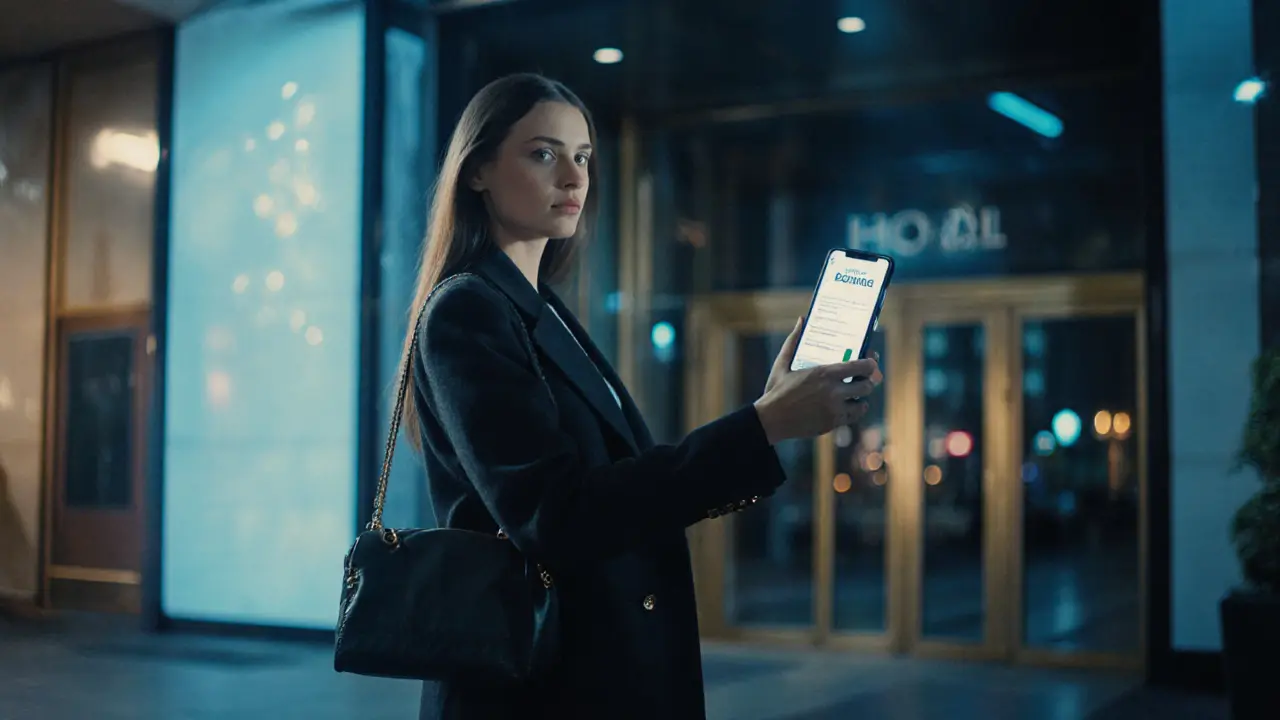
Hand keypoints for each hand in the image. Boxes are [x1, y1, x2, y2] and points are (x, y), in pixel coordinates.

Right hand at [753, 316, 883, 444]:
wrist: (770, 420)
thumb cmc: (776, 391)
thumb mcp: (782, 364)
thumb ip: (793, 341)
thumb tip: (801, 320)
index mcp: (824, 373)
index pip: (861, 367)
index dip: (871, 363)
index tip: (871, 362)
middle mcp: (833, 392)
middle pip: (866, 385)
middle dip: (868, 381)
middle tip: (864, 379)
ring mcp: (834, 410)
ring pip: (862, 403)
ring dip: (861, 397)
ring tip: (857, 394)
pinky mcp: (832, 423)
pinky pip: (852, 416)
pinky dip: (854, 410)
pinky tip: (850, 406)